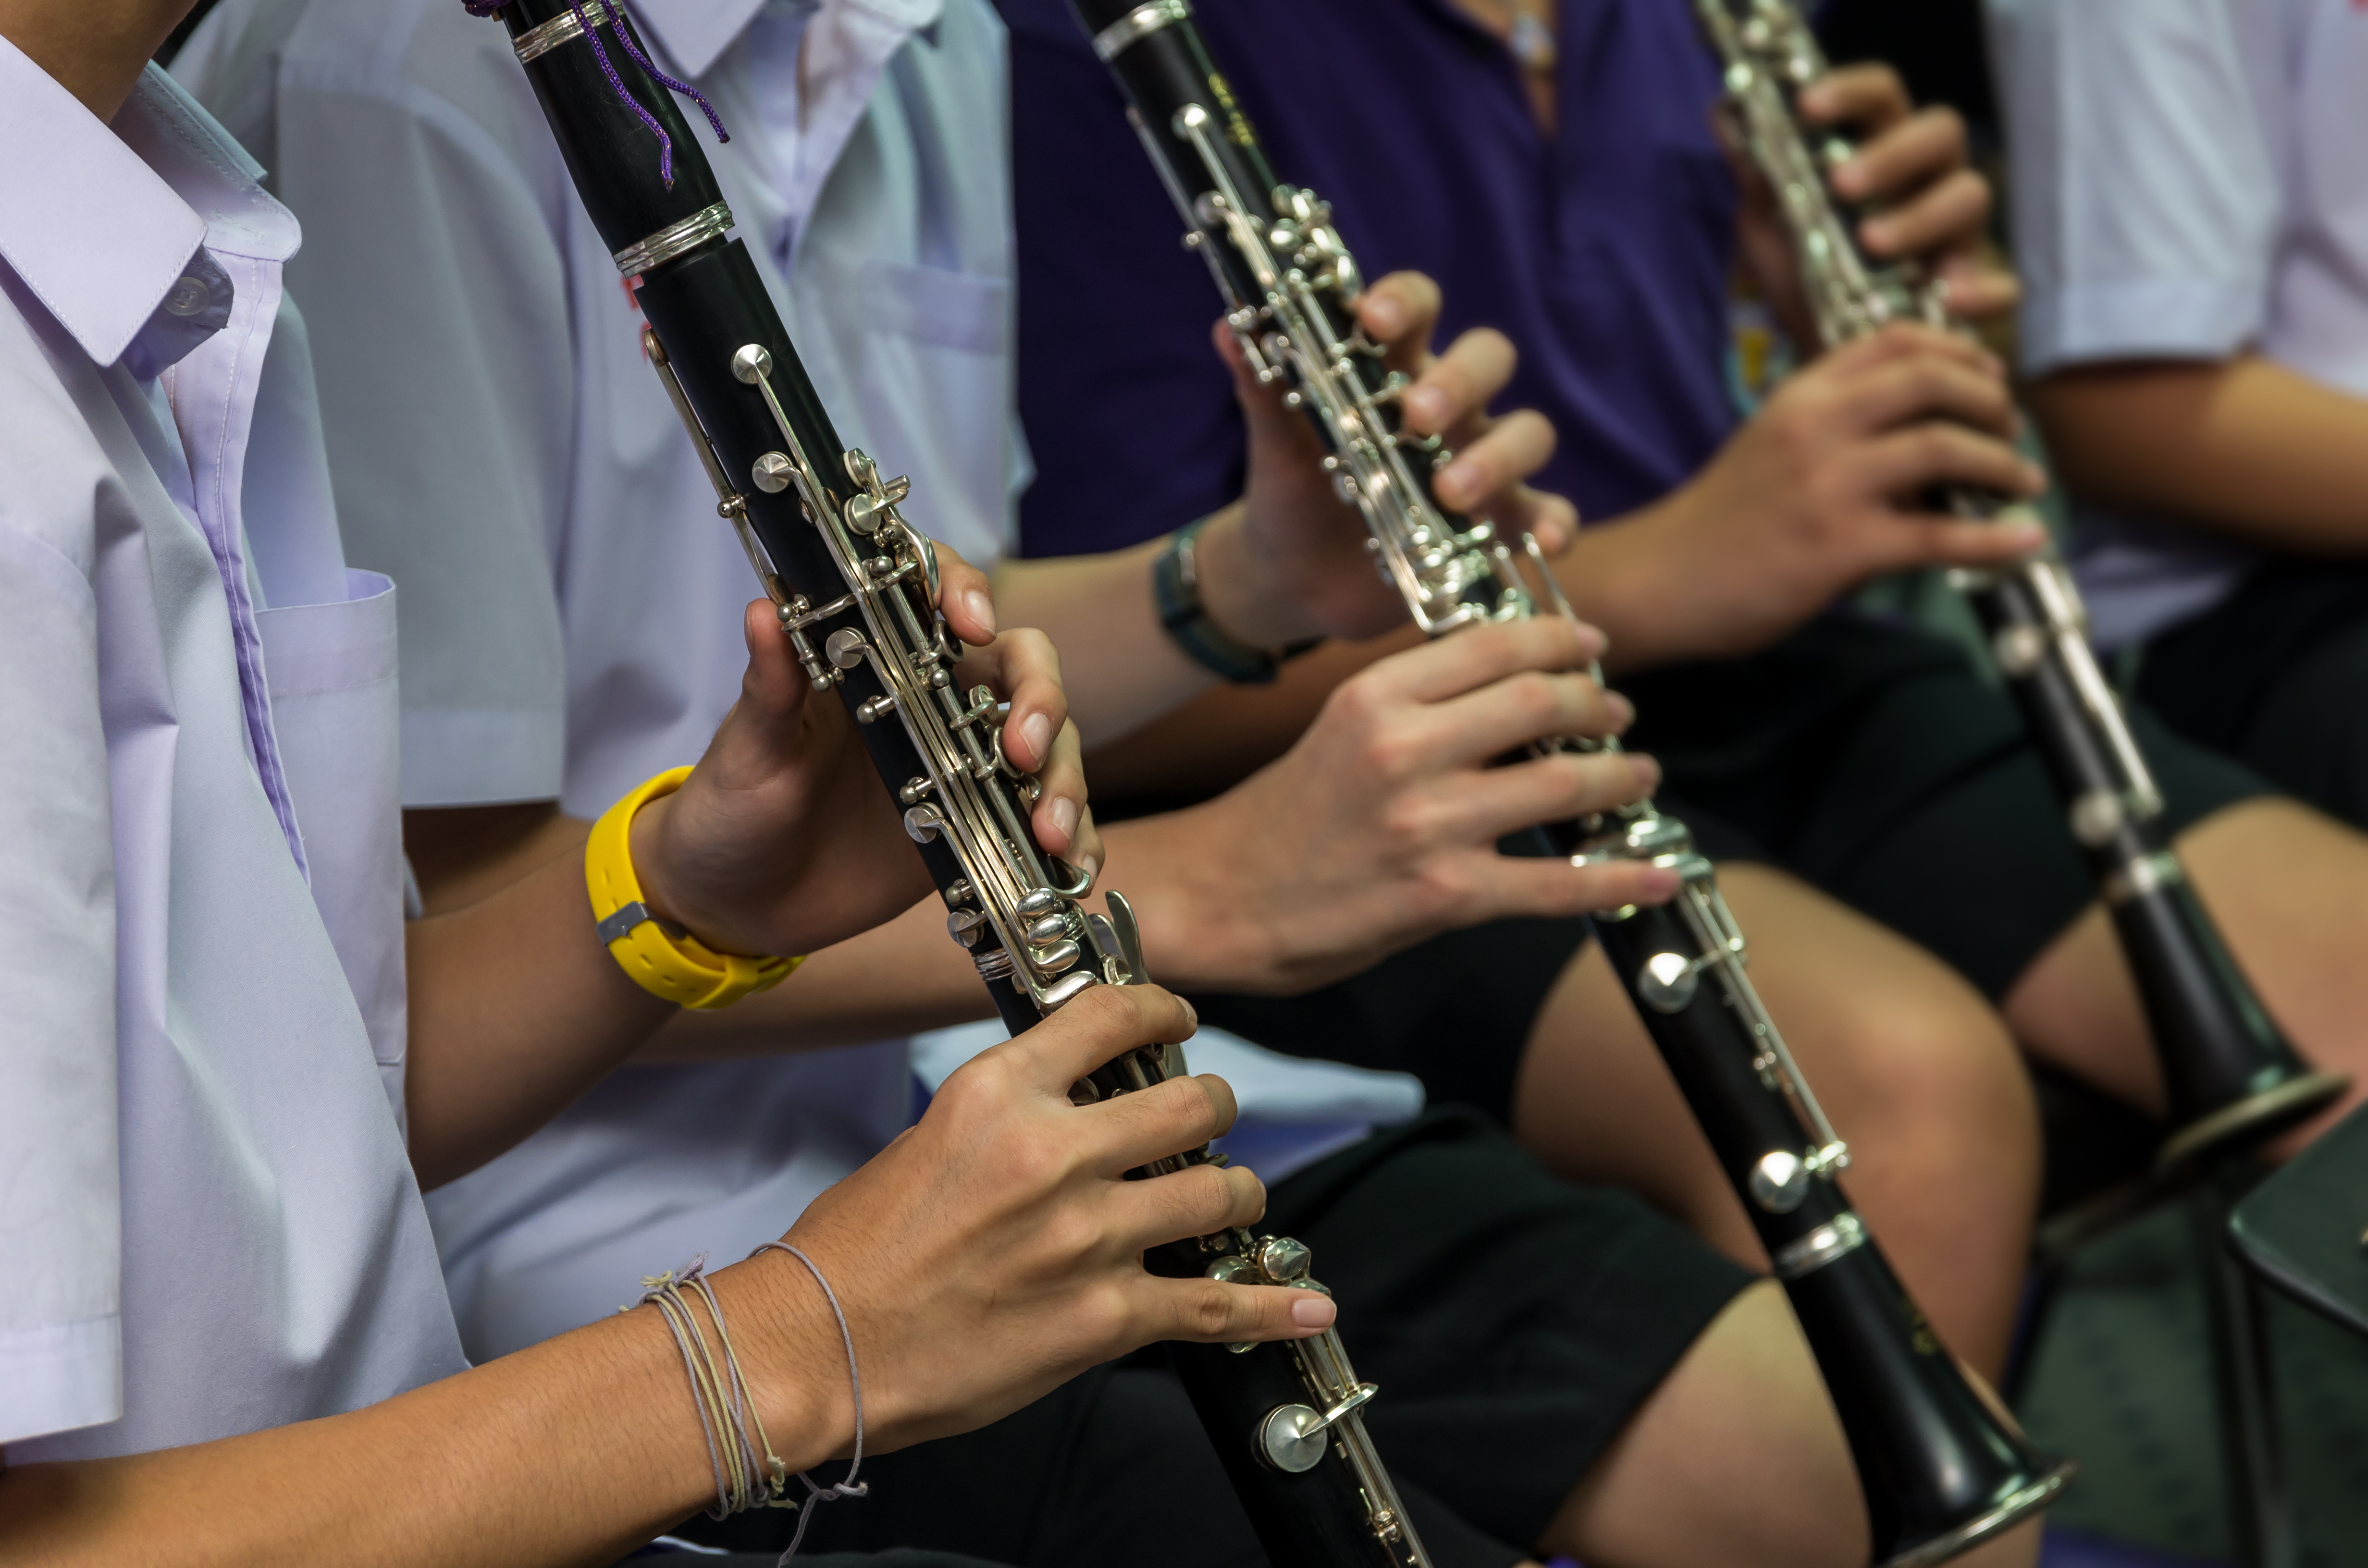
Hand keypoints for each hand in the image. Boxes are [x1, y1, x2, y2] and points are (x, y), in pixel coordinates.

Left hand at [631, 546, 1101, 957]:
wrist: (733, 906)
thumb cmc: (731, 810)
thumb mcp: (748, 749)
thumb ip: (768, 687)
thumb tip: (763, 610)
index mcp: (874, 662)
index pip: (935, 594)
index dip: (964, 591)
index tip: (970, 626)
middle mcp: (933, 703)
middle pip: (1018, 668)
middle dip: (1042, 700)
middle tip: (1024, 752)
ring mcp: (964, 767)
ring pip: (1047, 746)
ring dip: (1066, 780)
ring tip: (1052, 834)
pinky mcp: (979, 829)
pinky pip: (1044, 824)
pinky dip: (1075, 842)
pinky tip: (1074, 867)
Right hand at [749, 983, 1334, 1451]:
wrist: (817, 1348)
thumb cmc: (854, 1251)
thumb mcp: (929, 1141)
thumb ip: (1009, 1117)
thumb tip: (1070, 1107)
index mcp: (1000, 1094)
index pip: (1110, 1017)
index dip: (1162, 1011)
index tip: (1178, 1021)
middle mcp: (1054, 1154)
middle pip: (1191, 1102)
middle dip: (1212, 1106)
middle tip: (1205, 1118)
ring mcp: (1088, 1237)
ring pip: (1219, 1191)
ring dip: (1235, 1193)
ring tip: (1230, 1199)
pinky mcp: (1105, 1317)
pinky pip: (1215, 1305)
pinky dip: (1272, 1305)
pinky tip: (1309, 1302)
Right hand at [1135, 617, 1676, 993]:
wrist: (1220, 899)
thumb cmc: (1285, 818)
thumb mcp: (1340, 732)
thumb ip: (1418, 706)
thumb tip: (1514, 690)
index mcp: (1373, 698)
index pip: (1493, 645)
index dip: (1558, 639)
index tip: (1587, 644)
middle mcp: (1403, 751)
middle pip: (1539, 703)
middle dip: (1596, 704)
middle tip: (1617, 713)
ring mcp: (1427, 825)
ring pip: (1562, 785)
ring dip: (1617, 777)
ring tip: (1636, 775)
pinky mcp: (1444, 895)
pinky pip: (1556, 884)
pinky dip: (1618, 877)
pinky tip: (1656, 870)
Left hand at [1196, 271, 1580, 646]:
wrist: (1294, 579)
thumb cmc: (1291, 494)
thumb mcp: (1275, 449)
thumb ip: (1263, 391)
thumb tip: (1228, 327)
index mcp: (1395, 368)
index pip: (1417, 308)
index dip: (1403, 302)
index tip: (1374, 318)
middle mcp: (1450, 407)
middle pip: (1488, 359)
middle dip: (1459, 380)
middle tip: (1417, 415)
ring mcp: (1481, 464)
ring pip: (1528, 433)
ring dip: (1498, 456)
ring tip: (1450, 492)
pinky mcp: (1498, 523)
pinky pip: (1548, 512)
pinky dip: (1556, 523)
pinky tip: (1543, 541)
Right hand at [1578, 323, 2045, 666]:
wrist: (1660, 582)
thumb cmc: (1721, 522)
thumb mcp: (1772, 446)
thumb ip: (1838, 428)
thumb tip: (1926, 437)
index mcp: (1800, 396)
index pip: (1895, 340)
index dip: (1958, 351)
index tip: (1987, 377)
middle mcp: (1815, 427)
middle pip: (1931, 380)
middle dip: (1991, 402)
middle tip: (2011, 431)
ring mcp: (1828, 486)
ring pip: (1944, 448)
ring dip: (2002, 463)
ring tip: (2023, 482)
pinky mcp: (1839, 548)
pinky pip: (1939, 535)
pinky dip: (1995, 538)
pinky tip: (2026, 540)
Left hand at [1742, 63, 2015, 330]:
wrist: (1831, 358)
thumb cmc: (1808, 282)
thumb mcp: (1771, 233)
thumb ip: (1758, 184)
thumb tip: (1722, 117)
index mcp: (1880, 153)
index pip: (1881, 96)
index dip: (1850, 91)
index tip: (1807, 105)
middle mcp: (1928, 180)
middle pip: (1940, 131)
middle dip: (1893, 154)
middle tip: (1842, 185)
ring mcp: (1961, 231)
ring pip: (1970, 195)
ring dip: (1921, 216)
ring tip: (1874, 244)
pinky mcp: (1981, 287)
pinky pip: (2003, 283)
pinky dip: (1981, 289)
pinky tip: (1949, 299)